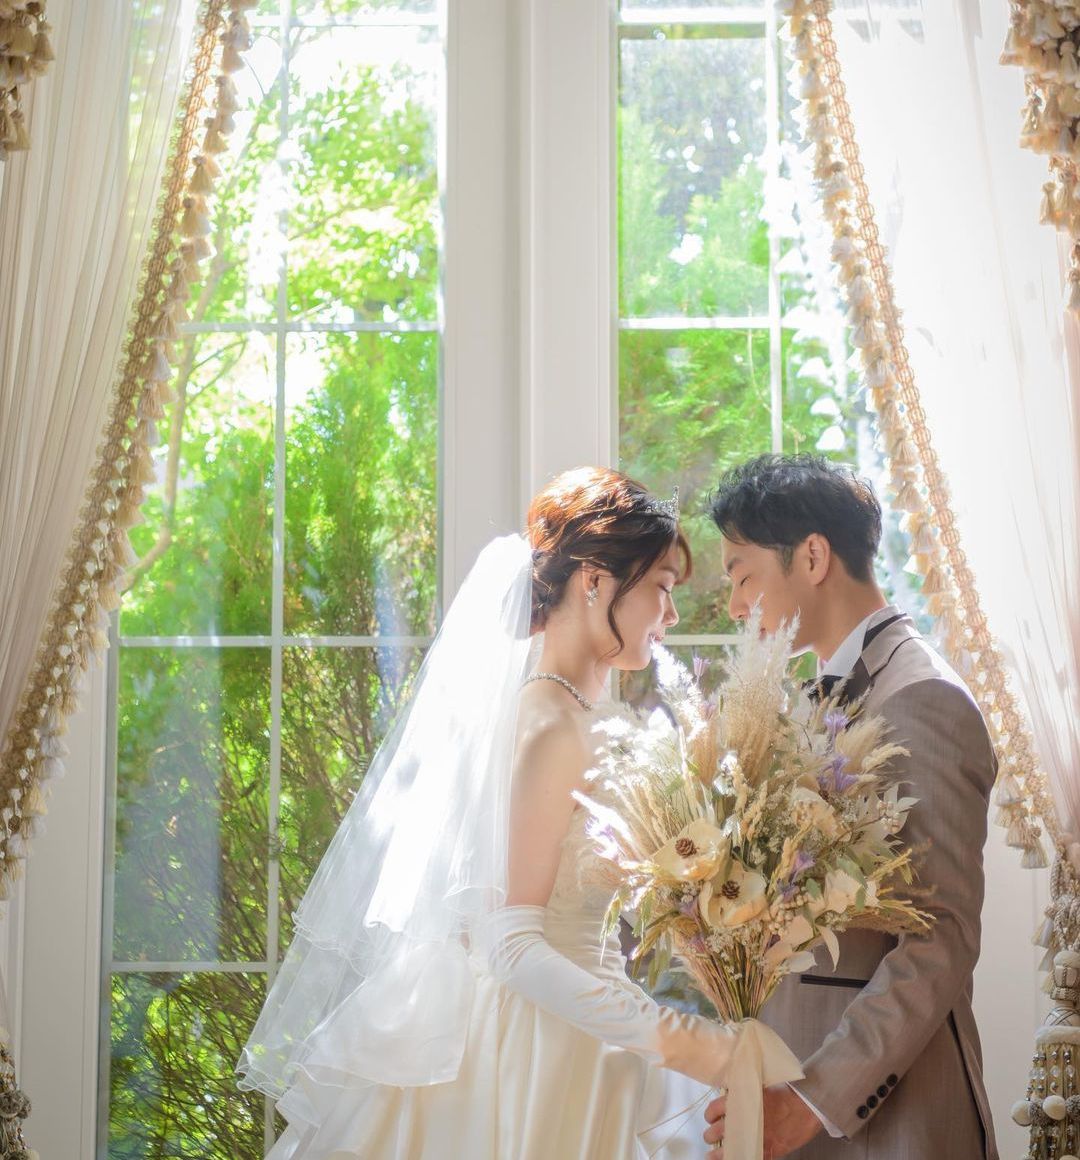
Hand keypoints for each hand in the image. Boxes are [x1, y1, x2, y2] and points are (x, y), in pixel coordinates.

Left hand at [703, 1084, 823, 1158]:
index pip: (713, 1110)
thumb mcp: (758, 1086)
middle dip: (712, 1135)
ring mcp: (751, 1137)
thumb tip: (731, 1096)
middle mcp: (741, 1120)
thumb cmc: (784, 1093)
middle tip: (713, 1136)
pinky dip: (736, 1158)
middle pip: (715, 1132)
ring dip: (717, 1152)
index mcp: (738, 1101)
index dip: (710, 1115)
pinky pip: (743, 1158)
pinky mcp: (764, 1151)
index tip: (711, 1119)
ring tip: (714, 1155)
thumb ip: (742, 1093)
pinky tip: (732, 1159)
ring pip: (725, 1150)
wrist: (804, 1107)